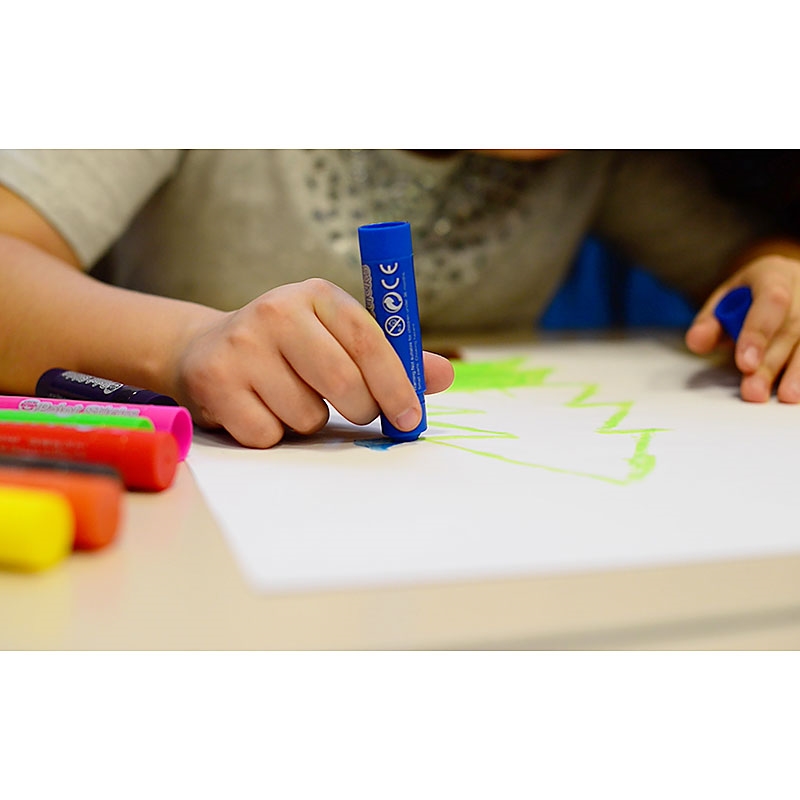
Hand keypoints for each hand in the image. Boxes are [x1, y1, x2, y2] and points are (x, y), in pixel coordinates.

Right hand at [174, 278, 453, 446]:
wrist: (204, 349)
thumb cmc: (289, 348)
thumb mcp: (337, 338)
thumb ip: (391, 357)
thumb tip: (443, 375)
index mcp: (316, 295)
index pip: (369, 341)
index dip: (397, 384)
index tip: (411, 418)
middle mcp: (276, 311)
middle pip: (343, 381)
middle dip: (361, 409)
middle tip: (357, 411)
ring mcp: (241, 346)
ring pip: (307, 415)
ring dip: (310, 421)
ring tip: (289, 396)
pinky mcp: (214, 382)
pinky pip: (269, 434)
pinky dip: (274, 434)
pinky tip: (259, 408)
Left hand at [685, 252, 799, 402]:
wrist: (783, 284)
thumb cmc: (750, 298)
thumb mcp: (723, 303)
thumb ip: (709, 323)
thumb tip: (696, 342)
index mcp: (773, 275)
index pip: (771, 301)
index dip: (758, 333)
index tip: (745, 363)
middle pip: (791, 328)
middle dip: (771, 363)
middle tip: (753, 392)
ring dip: (798, 372)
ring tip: (785, 396)